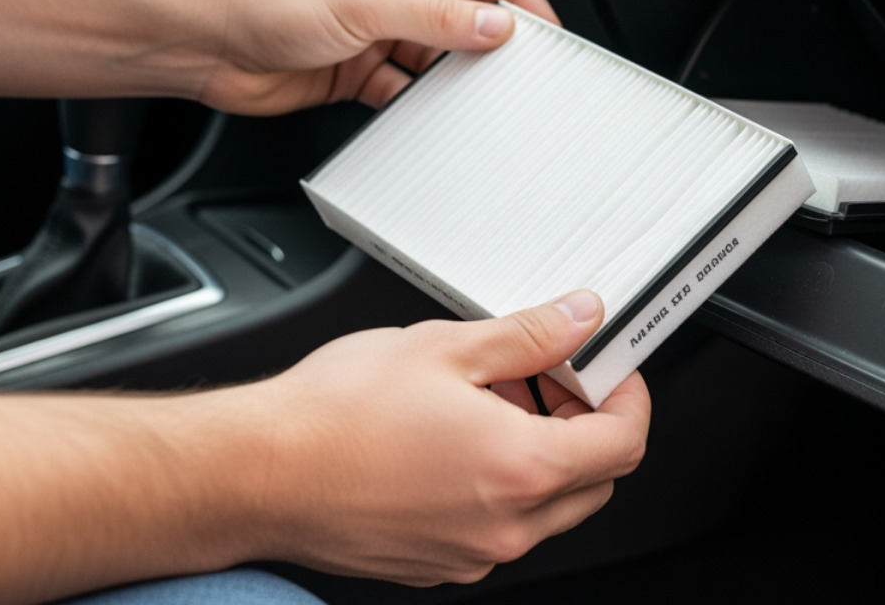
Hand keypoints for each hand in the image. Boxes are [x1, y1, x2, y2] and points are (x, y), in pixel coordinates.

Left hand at [196, 0, 557, 113]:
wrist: (201, 39)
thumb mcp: (365, 1)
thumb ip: (437, 15)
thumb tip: (494, 23)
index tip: (545, 27)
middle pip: (458, 12)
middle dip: (486, 40)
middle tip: (519, 69)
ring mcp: (370, 28)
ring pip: (432, 53)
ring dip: (450, 75)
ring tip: (476, 96)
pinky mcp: (352, 68)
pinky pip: (401, 87)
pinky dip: (416, 103)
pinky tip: (426, 115)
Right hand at [237, 290, 650, 585]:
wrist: (257, 472)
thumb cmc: (335, 416)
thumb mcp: (446, 347)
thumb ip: (530, 335)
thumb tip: (578, 320)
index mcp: (520, 470)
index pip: (624, 443)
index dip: (628, 396)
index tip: (609, 369)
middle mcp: (504, 526)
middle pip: (596, 481)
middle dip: (586, 424)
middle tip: (551, 377)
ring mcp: (470, 552)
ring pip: (548, 509)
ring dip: (543, 454)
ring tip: (493, 399)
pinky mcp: (437, 564)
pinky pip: (499, 527)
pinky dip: (501, 484)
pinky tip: (459, 438)